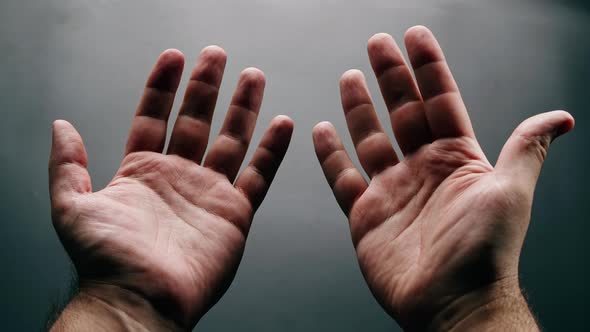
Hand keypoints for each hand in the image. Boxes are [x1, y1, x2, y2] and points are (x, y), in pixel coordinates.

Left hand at [49, 47, 292, 329]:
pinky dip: (272, 151)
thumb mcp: (71, 206)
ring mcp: (209, 193)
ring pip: (231, 140)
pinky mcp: (235, 212)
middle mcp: (178, 178)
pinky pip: (259, 175)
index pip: (153, 117)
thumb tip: (61, 126)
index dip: (162, 86)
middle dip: (206, 87)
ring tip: (253, 78)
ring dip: (243, 109)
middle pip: (196, 120)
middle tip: (216, 55)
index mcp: (142, 172)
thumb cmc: (107, 261)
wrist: (140, 298)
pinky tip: (281, 125)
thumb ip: (67, 165)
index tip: (174, 58)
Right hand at [313, 26, 572, 330]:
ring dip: (359, 108)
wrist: (451, 304)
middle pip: (402, 112)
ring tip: (349, 78)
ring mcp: (392, 191)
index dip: (428, 67)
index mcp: (456, 159)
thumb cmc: (484, 253)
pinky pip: (343, 178)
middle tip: (377, 44)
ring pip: (370, 139)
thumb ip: (524, 148)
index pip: (440, 101)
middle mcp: (422, 170)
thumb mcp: (509, 192)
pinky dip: (331, 156)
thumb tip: (561, 117)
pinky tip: (322, 132)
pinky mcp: (366, 214)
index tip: (415, 36)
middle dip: (390, 76)